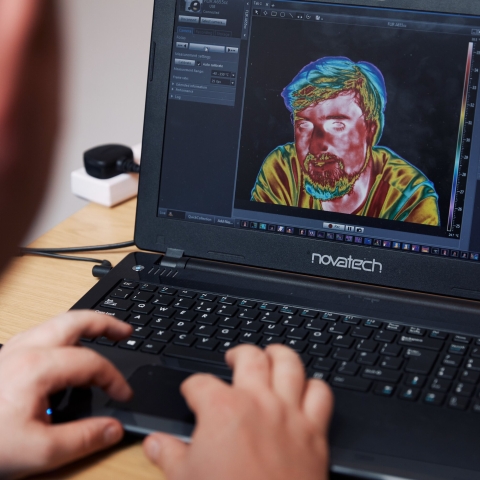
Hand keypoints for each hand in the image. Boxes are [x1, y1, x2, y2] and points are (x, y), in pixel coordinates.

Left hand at [0, 311, 132, 478]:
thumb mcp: (37, 452)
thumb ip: (83, 439)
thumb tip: (114, 428)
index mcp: (37, 367)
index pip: (92, 362)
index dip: (114, 378)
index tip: (123, 396)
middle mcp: (25, 349)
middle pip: (75, 320)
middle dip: (106, 323)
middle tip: (125, 330)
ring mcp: (12, 349)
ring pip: (56, 322)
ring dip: (84, 324)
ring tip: (102, 333)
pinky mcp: (4, 356)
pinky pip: (42, 333)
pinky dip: (65, 334)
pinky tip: (66, 349)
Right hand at [143, 344, 333, 479]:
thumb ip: (169, 456)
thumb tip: (154, 444)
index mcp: (222, 409)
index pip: (199, 383)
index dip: (191, 387)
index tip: (191, 394)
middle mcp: (257, 401)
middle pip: (249, 357)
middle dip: (238, 353)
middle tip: (233, 358)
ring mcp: (288, 413)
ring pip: (289, 364)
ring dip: (279, 355)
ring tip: (271, 356)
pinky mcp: (314, 431)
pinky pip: (321, 395)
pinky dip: (314, 387)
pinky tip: (305, 390)